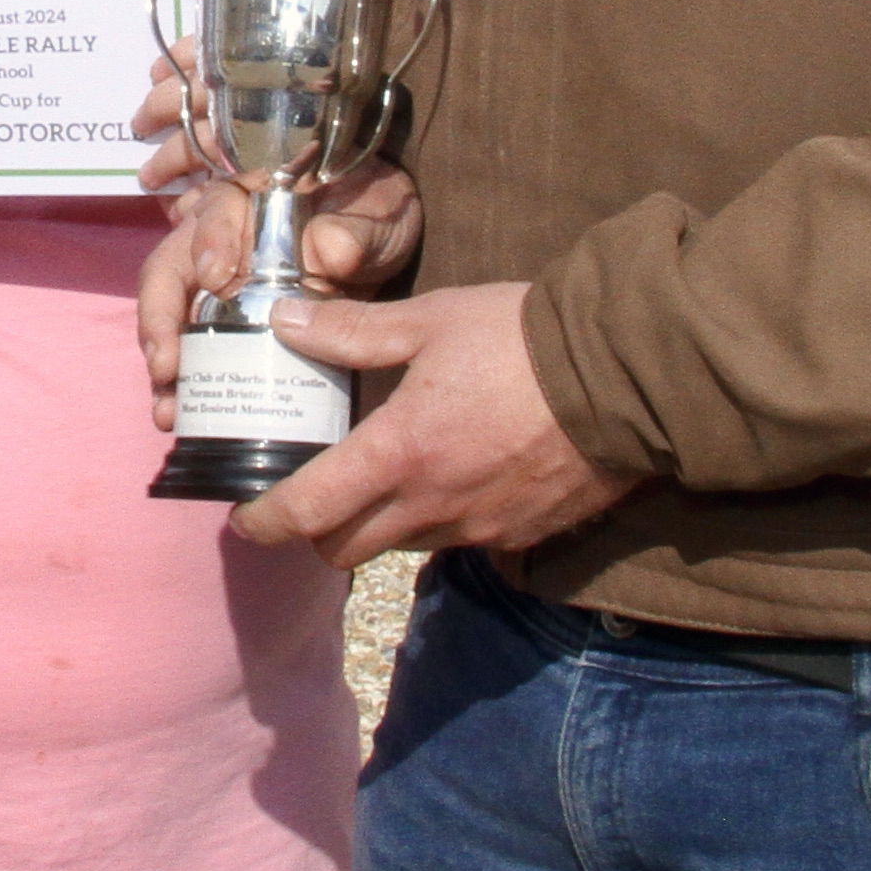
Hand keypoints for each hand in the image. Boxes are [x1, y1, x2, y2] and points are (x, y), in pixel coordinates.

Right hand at [131, 61, 422, 406]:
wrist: (384, 244)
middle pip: (169, 267)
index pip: (216, 208)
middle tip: (167, 366)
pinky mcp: (224, 318)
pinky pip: (191, 346)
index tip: (215, 278)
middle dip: (160, 318)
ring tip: (168, 407)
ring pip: (168, 312)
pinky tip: (179, 411)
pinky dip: (181, 380)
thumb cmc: (375, 214)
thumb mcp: (376, 216)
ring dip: (161, 361)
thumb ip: (356, 230)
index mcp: (250, 196)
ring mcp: (214, 279)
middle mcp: (217, 234)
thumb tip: (329, 251)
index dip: (209, 240)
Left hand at [226, 283, 628, 571]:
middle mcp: (429, 506)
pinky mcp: (518, 537)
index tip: (245, 519)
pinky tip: (452, 477)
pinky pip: (458, 542)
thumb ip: (351, 331)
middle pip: (344, 550)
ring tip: (386, 479)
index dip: (264, 522)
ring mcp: (476, 529)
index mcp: (397, 454)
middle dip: (317, 532)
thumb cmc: (522, 341)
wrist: (625, 378)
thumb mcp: (431, 321)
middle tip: (312, 496)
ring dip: (380, 526)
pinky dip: (439, 522)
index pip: (306, 512)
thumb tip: (284, 320)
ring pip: (400, 548)